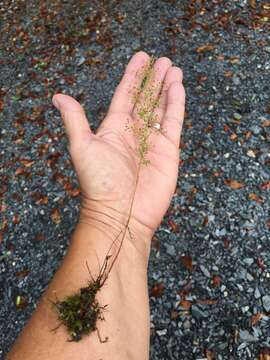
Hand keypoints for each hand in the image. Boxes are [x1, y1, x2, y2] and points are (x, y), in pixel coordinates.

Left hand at [52, 51, 184, 242]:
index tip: (142, 58)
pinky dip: (177, 105)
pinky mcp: (169, 151)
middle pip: (146, 99)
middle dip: (154, 79)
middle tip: (162, 60)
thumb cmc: (99, 183)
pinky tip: (178, 88)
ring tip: (173, 69)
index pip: (125, 95)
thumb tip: (58, 96)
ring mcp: (152, 141)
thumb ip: (75, 120)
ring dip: (167, 88)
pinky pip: (174, 123)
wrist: (121, 214)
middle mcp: (134, 132)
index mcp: (114, 129)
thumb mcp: (83, 147)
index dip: (133, 76)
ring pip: (162, 108)